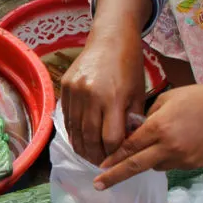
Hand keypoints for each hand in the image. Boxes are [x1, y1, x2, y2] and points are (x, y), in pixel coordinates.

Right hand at [62, 30, 145, 164]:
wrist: (110, 37)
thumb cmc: (129, 64)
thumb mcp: (138, 92)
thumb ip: (132, 119)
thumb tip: (126, 144)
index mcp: (113, 98)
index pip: (111, 138)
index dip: (113, 153)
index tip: (116, 161)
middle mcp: (91, 96)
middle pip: (90, 137)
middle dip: (95, 155)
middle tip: (101, 165)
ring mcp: (75, 91)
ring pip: (75, 130)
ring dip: (82, 147)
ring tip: (89, 156)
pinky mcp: (65, 87)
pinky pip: (67, 117)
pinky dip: (72, 131)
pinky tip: (79, 139)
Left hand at [95, 83, 202, 188]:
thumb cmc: (197, 98)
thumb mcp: (166, 100)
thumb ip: (146, 118)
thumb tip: (131, 133)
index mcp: (159, 127)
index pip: (129, 147)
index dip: (113, 158)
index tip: (99, 166)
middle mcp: (168, 146)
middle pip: (134, 166)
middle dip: (113, 176)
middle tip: (97, 185)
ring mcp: (182, 158)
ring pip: (154, 166)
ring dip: (148, 160)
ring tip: (165, 140)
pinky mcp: (192, 165)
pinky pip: (171, 166)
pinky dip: (167, 158)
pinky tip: (179, 143)